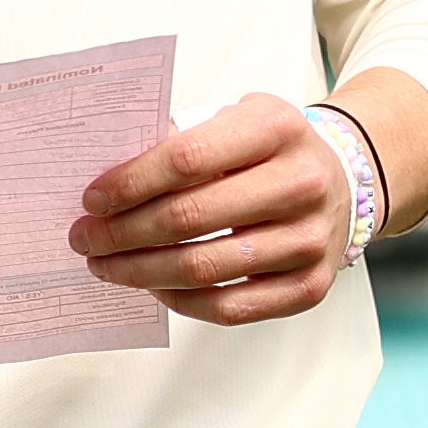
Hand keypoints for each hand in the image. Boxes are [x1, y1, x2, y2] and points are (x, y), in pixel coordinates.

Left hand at [69, 92, 348, 327]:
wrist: (342, 181)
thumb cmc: (269, 150)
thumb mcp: (234, 120)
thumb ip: (181, 140)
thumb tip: (108, 182)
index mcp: (277, 128)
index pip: (186, 159)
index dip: (129, 183)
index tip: (92, 200)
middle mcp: (302, 183)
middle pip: (188, 217)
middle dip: (122, 232)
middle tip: (85, 238)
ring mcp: (310, 240)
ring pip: (203, 268)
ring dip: (140, 271)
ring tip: (106, 265)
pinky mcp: (310, 287)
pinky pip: (229, 307)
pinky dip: (179, 301)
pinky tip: (152, 287)